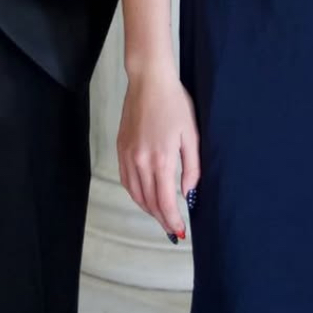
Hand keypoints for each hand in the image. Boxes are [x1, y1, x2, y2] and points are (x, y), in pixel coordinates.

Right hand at [117, 65, 199, 240]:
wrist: (148, 80)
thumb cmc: (174, 102)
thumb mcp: (190, 134)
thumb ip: (191, 167)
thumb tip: (188, 193)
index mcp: (161, 159)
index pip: (165, 202)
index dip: (172, 221)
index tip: (180, 231)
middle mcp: (140, 161)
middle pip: (149, 202)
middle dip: (161, 219)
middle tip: (172, 229)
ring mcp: (127, 155)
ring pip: (135, 194)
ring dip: (147, 209)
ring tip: (160, 216)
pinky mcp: (121, 148)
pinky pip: (126, 180)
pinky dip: (135, 193)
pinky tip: (144, 195)